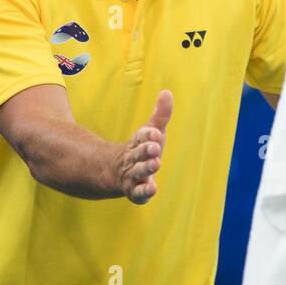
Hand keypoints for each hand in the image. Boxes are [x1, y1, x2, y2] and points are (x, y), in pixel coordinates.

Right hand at [118, 89, 172, 203]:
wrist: (118, 172)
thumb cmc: (142, 149)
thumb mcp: (152, 131)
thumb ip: (161, 114)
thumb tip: (167, 92)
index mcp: (137, 142)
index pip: (141, 136)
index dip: (148, 134)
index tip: (156, 132)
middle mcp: (132, 158)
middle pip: (138, 153)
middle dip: (146, 150)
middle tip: (155, 147)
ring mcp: (132, 175)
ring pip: (137, 171)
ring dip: (146, 167)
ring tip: (156, 163)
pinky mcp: (134, 191)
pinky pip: (138, 193)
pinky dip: (144, 191)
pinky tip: (153, 188)